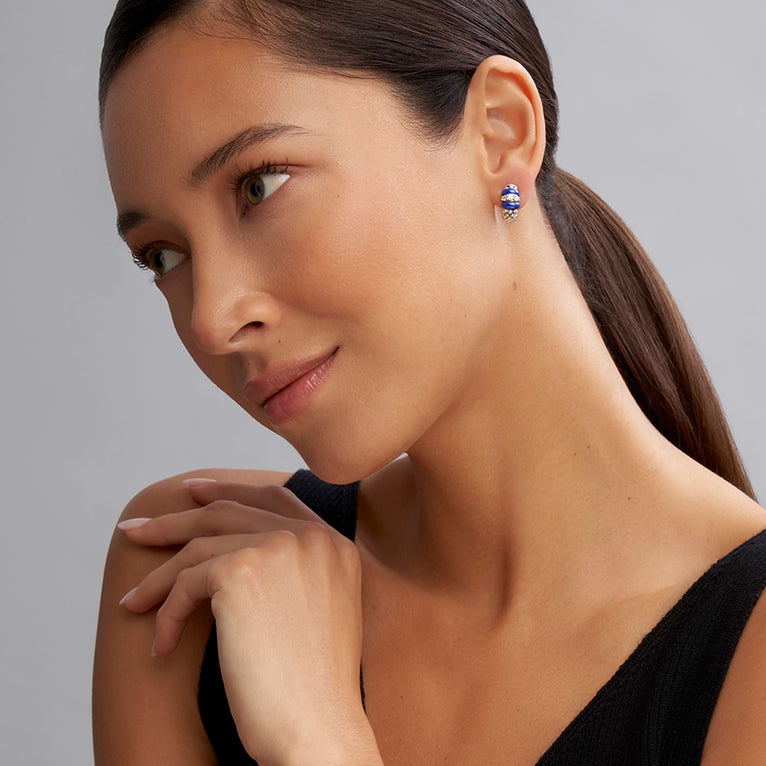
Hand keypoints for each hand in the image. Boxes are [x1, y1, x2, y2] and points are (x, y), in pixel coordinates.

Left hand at [117, 478, 375, 764]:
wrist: (317, 728)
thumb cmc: (312, 688)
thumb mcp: (316, 613)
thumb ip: (292, 571)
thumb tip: (230, 556)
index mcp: (335, 544)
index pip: (275, 498)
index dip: (230, 490)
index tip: (193, 492)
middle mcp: (311, 537)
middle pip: (230, 511)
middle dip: (175, 520)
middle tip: (136, 528)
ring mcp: (279, 549)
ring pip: (200, 546)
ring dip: (160, 578)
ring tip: (134, 602)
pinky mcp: (241, 571)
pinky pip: (187, 582)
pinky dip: (167, 613)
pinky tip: (163, 645)